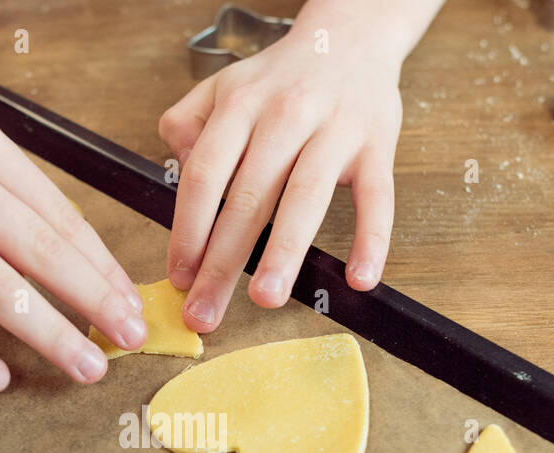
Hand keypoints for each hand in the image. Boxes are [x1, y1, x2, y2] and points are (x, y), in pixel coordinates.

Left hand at [158, 7, 411, 332]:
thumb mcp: (222, 86)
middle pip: (247, 198)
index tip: (179, 276)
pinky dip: (373, 240)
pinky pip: (377, 198)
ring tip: (265, 299)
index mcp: (240, 106)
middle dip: (223, 262)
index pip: (205, 175)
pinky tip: (358, 279)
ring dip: (284, 253)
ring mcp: (334, 131)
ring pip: (305, 198)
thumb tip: (176, 169)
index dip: (188, 229)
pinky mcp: (377, 146)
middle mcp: (285, 116)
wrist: (351, 38)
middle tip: (206, 313)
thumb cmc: (281, 78)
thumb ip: (187, 123)